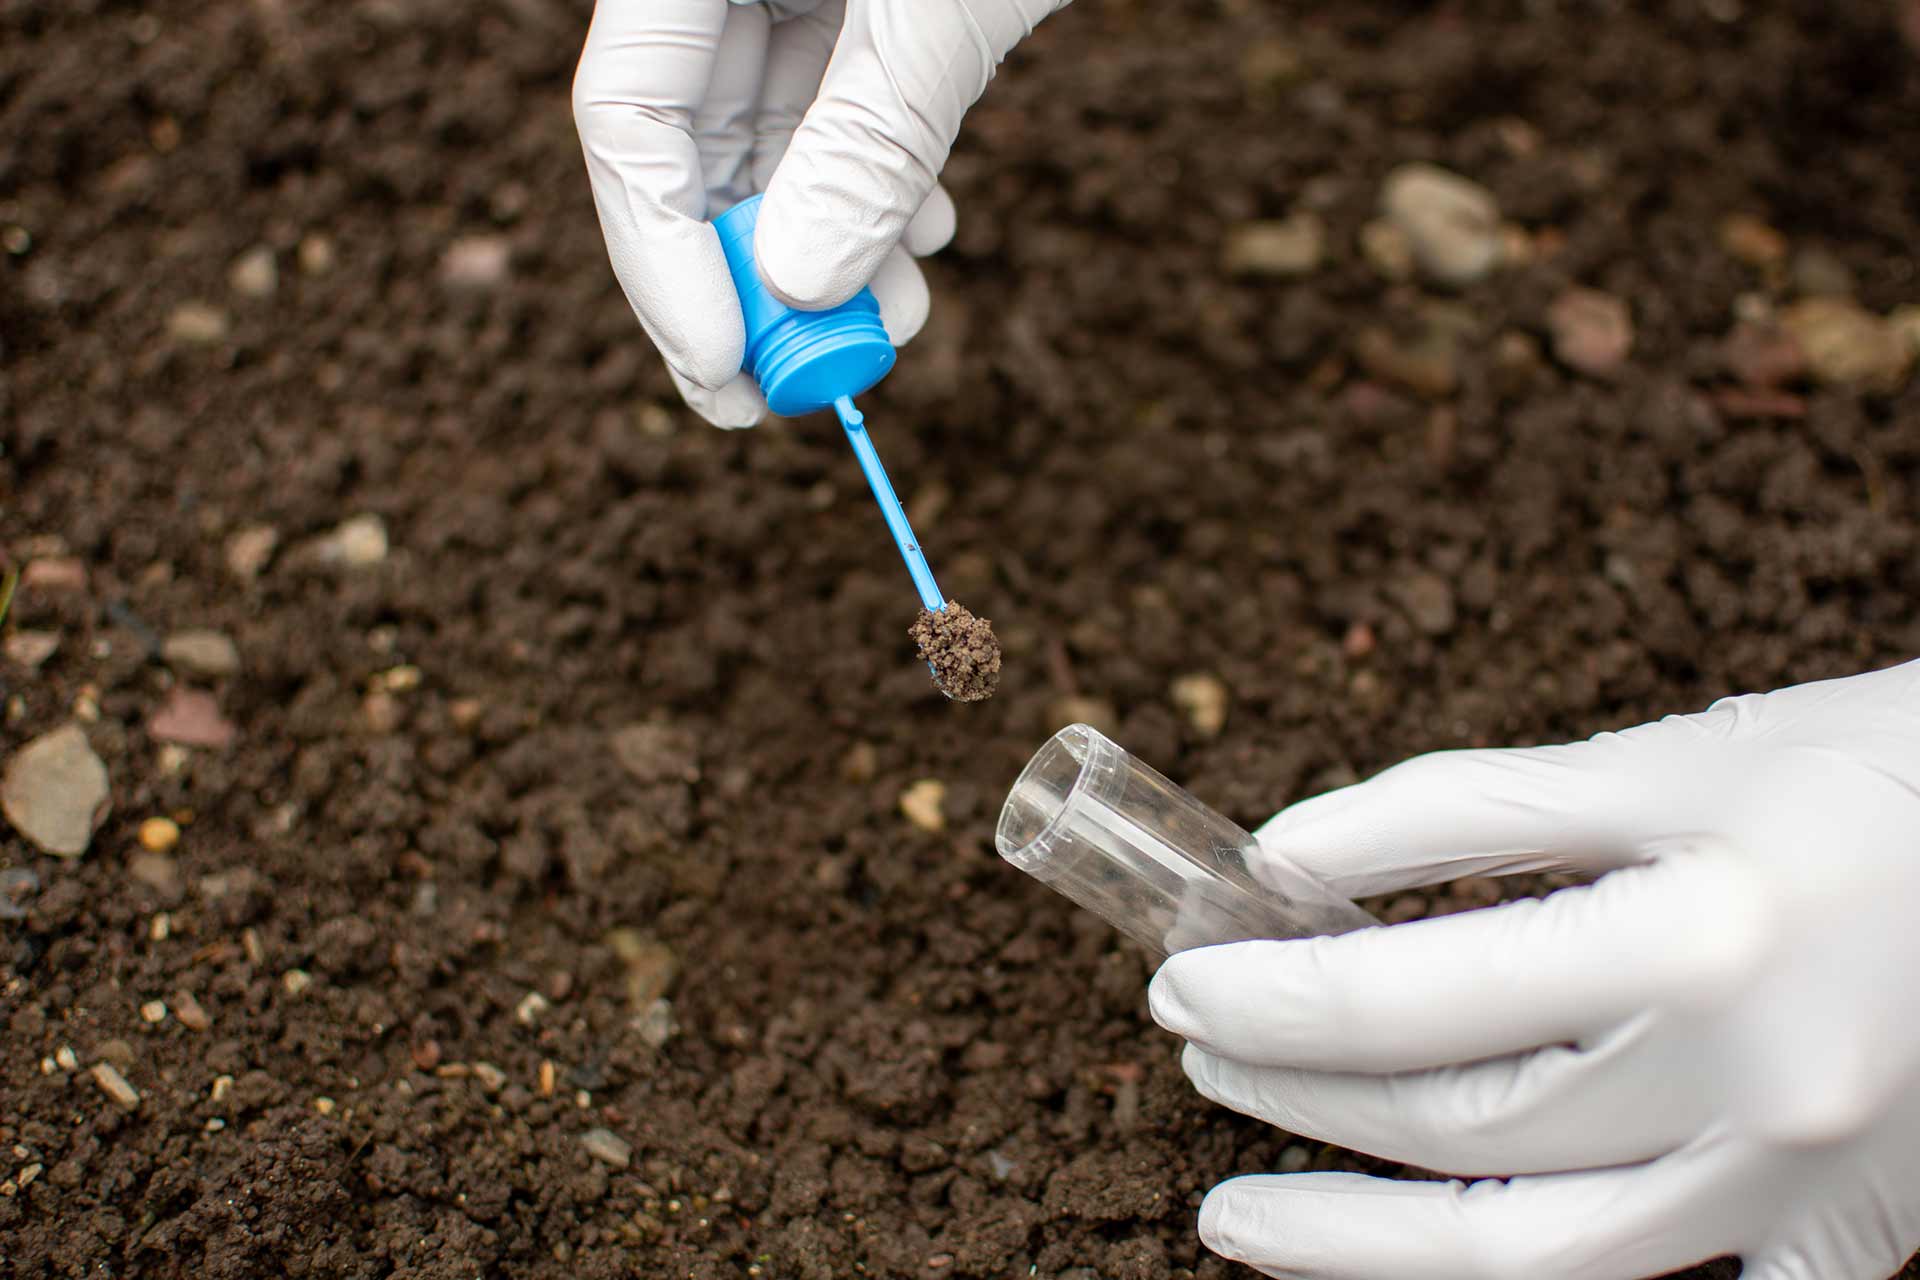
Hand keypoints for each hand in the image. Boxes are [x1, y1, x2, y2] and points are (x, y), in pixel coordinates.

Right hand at [572, 0, 1062, 427]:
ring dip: (829, 253)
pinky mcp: (866, 12)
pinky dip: (882, 193)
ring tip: (894, 324)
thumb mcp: (939, 1)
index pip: (629, 114)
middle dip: (746, 280)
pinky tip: (927, 241)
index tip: (721, 368)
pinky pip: (846, 120)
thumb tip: (801, 288)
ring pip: (777, 150)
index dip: (661, 257)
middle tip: (786, 391)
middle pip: (693, 148)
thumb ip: (870, 137)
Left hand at [1149, 661, 1919, 1279]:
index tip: (1183, 979)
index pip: (1417, 996)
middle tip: (1198, 1061)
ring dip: (1366, 1247)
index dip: (1273, 995)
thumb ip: (1466, 810)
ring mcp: (1813, 1186)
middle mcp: (1760, 1090)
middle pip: (1463, 1133)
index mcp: (1706, 941)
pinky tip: (1446, 1272)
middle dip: (1300, 1098)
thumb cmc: (1877, 771)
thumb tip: (1286, 857)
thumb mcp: (1670, 758)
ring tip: (1238, 1221)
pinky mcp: (1853, 1229)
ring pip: (1544, 1264)